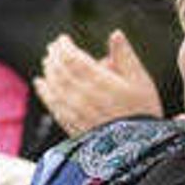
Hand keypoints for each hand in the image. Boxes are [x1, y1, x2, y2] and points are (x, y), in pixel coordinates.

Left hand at [34, 30, 163, 136]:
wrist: (141, 149)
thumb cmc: (144, 112)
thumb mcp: (141, 80)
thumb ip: (125, 56)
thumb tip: (115, 34)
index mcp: (101, 82)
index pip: (74, 59)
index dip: (64, 47)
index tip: (62, 39)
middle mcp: (84, 96)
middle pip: (61, 72)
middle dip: (54, 57)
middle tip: (53, 48)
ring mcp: (76, 113)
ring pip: (55, 87)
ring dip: (48, 71)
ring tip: (47, 61)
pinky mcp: (73, 126)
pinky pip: (53, 106)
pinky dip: (44, 92)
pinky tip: (40, 84)